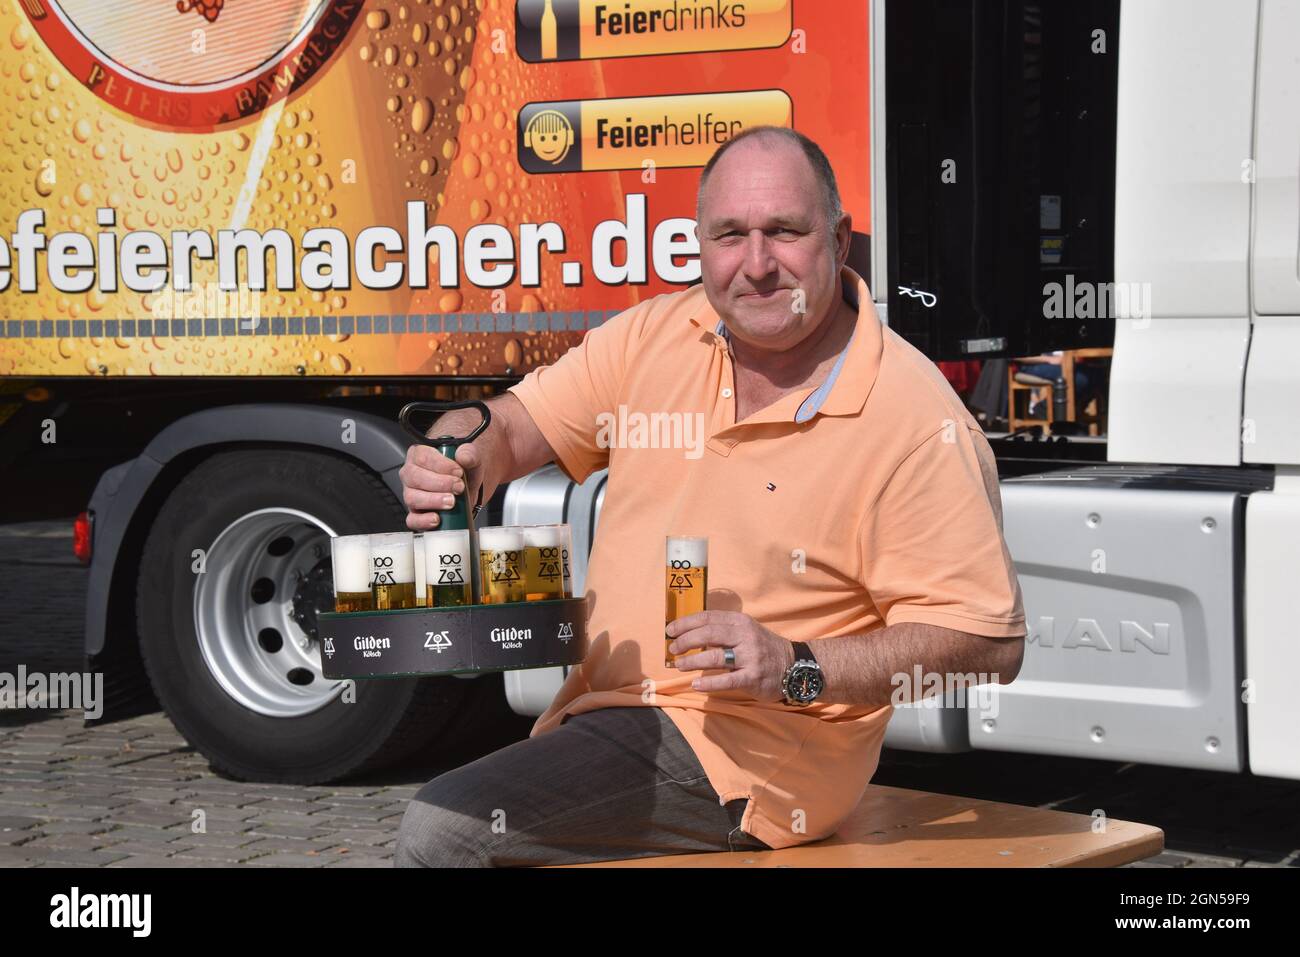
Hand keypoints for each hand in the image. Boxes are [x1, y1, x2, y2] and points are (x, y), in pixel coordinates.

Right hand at [399, 442, 479, 530]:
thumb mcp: (472, 457)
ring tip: (452, 502)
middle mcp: (411, 474)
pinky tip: (437, 519)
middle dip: (439, 483)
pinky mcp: (416, 513)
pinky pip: (412, 520)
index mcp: (420, 454)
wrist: (471, 487)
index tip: (458, 471)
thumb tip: (463, 456)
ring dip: (433, 501)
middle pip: (414, 477)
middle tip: (458, 487)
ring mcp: (412, 494)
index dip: (440, 465)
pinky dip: (423, 521)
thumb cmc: (465, 469)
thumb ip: (470, 453)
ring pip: (412, 498)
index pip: (422, 457)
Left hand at [665, 611, 794, 699]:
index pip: (707, 618)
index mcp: (740, 621)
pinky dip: (709, 682)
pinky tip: (696, 684)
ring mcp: (750, 657)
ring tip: (680, 665)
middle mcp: (745, 636)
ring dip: (692, 661)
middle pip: (708, 634)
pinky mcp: (753, 677)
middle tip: (673, 649)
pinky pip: (726, 680)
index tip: (670, 630)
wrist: (794, 666)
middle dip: (685, 641)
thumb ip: (723, 630)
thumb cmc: (763, 648)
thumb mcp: (745, 631)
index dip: (685, 623)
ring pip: (715, 657)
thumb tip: (689, 634)